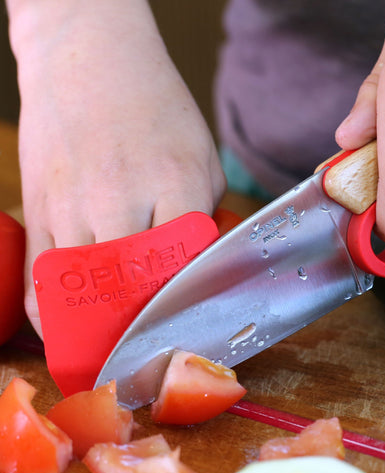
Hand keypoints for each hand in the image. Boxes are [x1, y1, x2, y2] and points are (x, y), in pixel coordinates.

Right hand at [7, 0, 225, 336]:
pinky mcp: (38, 206)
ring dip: (97, 332)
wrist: (89, 59)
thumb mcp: (202, 156)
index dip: (187, 306)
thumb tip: (202, 263)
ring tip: (110, 357)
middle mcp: (122, 198)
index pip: (186, 265)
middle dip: (142, 331)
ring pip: (82, 291)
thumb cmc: (155, 109)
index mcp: (175, 183)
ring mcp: (73, 204)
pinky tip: (69, 329)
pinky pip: (39, 276)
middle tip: (150, 360)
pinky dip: (53, 313)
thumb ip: (205, 212)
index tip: (189, 332)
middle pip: (133, 289)